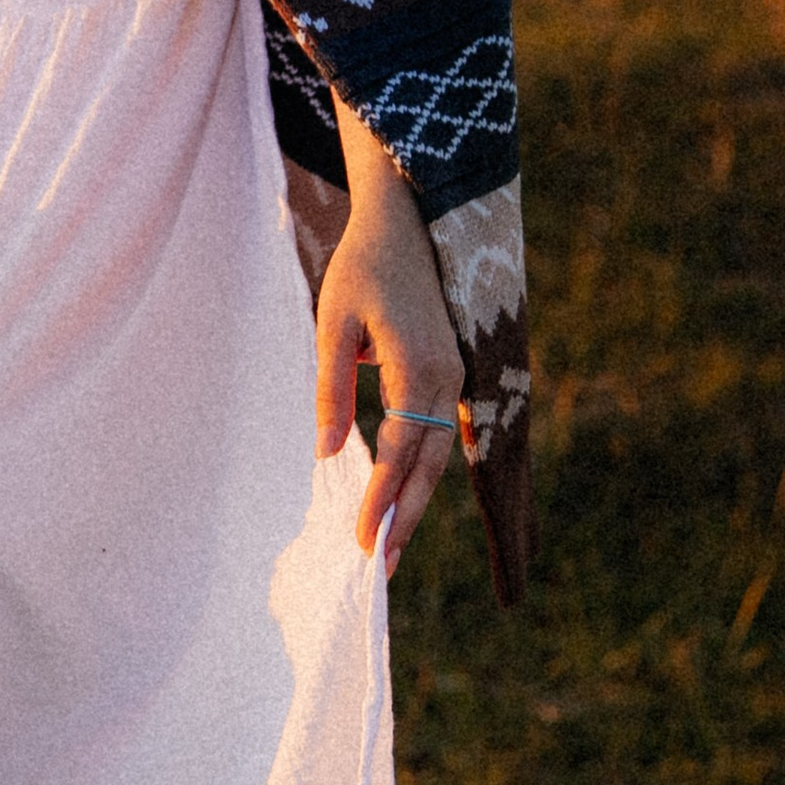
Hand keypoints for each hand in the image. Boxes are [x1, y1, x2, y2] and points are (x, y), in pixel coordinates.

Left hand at [316, 112, 463, 578]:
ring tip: (388, 545)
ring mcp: (457, 375)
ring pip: (438, 453)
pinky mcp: (451, 371)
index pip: (399, 450)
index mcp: (420, 367)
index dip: (382, 499)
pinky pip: (438, 432)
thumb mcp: (332, 324)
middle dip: (403, 517)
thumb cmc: (362, 266)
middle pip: (428, 465)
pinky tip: (401, 497)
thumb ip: (331, 391)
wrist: (407, 216)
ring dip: (414, 500)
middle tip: (379, 568)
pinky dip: (420, 470)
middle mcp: (449, 378)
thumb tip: (328, 454)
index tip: (364, 542)